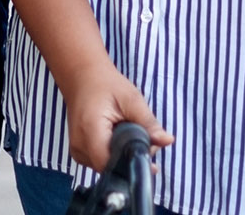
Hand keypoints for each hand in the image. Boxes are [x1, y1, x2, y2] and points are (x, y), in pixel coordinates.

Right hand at [59, 63, 173, 171]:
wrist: (82, 77)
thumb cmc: (107, 85)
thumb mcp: (132, 100)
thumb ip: (148, 123)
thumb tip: (168, 141)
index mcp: (91, 130)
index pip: (110, 164)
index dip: (131, 163)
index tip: (147, 152)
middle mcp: (79, 144)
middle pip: (110, 167)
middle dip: (130, 158)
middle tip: (142, 136)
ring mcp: (76, 150)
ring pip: (106, 166)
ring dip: (121, 156)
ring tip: (128, 132)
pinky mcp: (78, 151)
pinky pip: (99, 161)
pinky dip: (112, 153)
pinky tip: (118, 137)